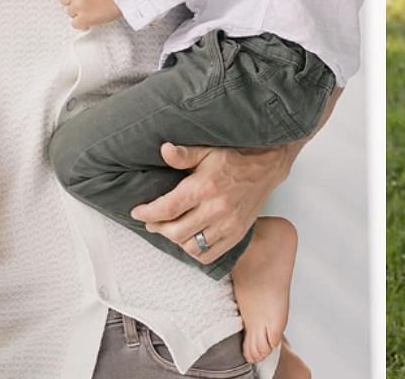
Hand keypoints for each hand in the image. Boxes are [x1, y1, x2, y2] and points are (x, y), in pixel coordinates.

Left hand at [131, 142, 289, 262]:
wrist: (267, 166)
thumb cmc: (235, 157)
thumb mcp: (208, 150)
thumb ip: (184, 154)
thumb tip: (164, 150)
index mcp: (205, 187)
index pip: (168, 208)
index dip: (148, 213)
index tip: (137, 212)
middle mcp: (217, 209)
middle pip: (176, 231)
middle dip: (158, 227)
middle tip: (152, 221)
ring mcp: (229, 225)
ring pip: (191, 247)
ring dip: (176, 240)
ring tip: (170, 229)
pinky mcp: (237, 235)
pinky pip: (209, 254)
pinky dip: (194, 251)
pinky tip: (189, 239)